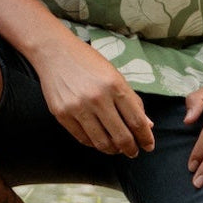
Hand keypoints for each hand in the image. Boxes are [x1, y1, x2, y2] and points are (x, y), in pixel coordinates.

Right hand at [31, 30, 154, 157]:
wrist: (54, 52)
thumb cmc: (88, 62)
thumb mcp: (115, 75)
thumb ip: (132, 100)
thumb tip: (147, 125)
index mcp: (115, 86)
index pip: (137, 121)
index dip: (145, 138)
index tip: (148, 145)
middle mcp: (97, 98)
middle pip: (121, 137)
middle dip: (131, 149)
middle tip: (133, 151)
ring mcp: (78, 108)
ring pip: (102, 143)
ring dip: (113, 150)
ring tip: (116, 148)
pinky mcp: (62, 114)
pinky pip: (83, 139)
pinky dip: (94, 144)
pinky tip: (99, 140)